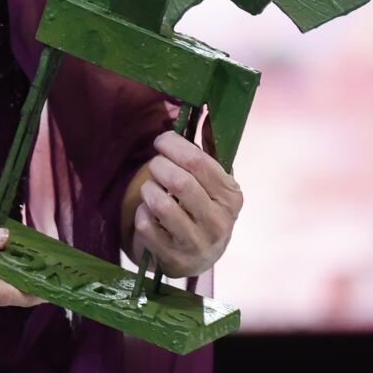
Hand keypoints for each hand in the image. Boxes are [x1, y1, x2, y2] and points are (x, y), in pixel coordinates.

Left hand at [130, 129, 243, 277]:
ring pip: (160, 204)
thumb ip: (212, 148)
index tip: (161, 141)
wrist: (200, 257)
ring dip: (148, 189)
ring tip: (151, 187)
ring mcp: (197, 243)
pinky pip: (145, 226)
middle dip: (158, 166)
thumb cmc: (205, 207)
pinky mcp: (174, 259)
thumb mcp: (216, 182)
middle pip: (179, 182)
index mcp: (231, 197)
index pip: (198, 162)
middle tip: (154, 164)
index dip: (173, 145)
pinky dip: (141, 214)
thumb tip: (207, 113)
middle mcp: (219, 222)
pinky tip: (148, 213)